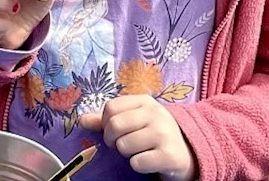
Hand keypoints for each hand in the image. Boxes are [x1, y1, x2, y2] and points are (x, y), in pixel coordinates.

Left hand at [79, 95, 196, 180]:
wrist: (186, 154)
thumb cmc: (154, 135)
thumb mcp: (134, 121)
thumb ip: (108, 120)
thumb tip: (82, 120)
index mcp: (145, 101)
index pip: (110, 107)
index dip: (106, 123)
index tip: (114, 132)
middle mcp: (156, 114)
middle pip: (114, 125)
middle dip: (112, 140)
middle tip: (121, 146)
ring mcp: (164, 134)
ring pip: (124, 145)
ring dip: (126, 154)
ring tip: (138, 151)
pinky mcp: (169, 155)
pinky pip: (137, 162)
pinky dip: (138, 165)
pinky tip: (148, 161)